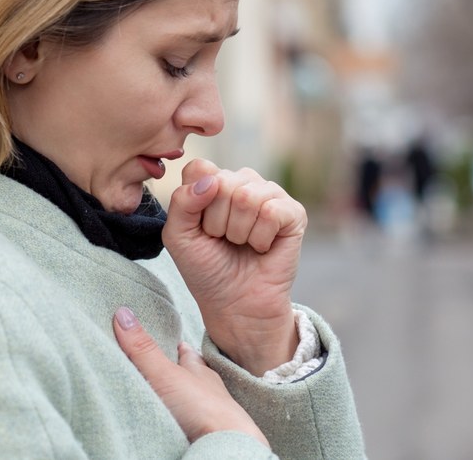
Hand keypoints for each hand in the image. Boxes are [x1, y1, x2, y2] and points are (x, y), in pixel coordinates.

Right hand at [113, 306, 268, 446]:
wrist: (225, 443)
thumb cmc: (202, 405)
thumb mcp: (166, 373)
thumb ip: (144, 349)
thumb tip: (123, 313)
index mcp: (199, 369)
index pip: (185, 353)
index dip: (174, 346)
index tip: (165, 340)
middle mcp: (206, 388)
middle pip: (189, 375)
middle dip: (176, 371)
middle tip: (160, 365)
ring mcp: (207, 411)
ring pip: (191, 399)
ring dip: (179, 397)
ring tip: (166, 394)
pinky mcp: (204, 432)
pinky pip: (190, 421)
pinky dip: (181, 418)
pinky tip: (175, 420)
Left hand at [163, 159, 305, 374]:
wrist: (235, 303)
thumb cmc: (207, 268)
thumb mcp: (179, 235)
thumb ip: (182, 202)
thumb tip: (212, 180)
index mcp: (214, 181)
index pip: (200, 169)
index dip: (196, 203)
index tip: (201, 228)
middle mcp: (243, 181)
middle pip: (222, 183)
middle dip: (217, 222)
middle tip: (224, 240)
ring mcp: (270, 194)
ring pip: (247, 197)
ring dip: (239, 232)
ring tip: (242, 244)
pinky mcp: (294, 212)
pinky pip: (272, 212)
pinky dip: (261, 238)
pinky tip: (262, 247)